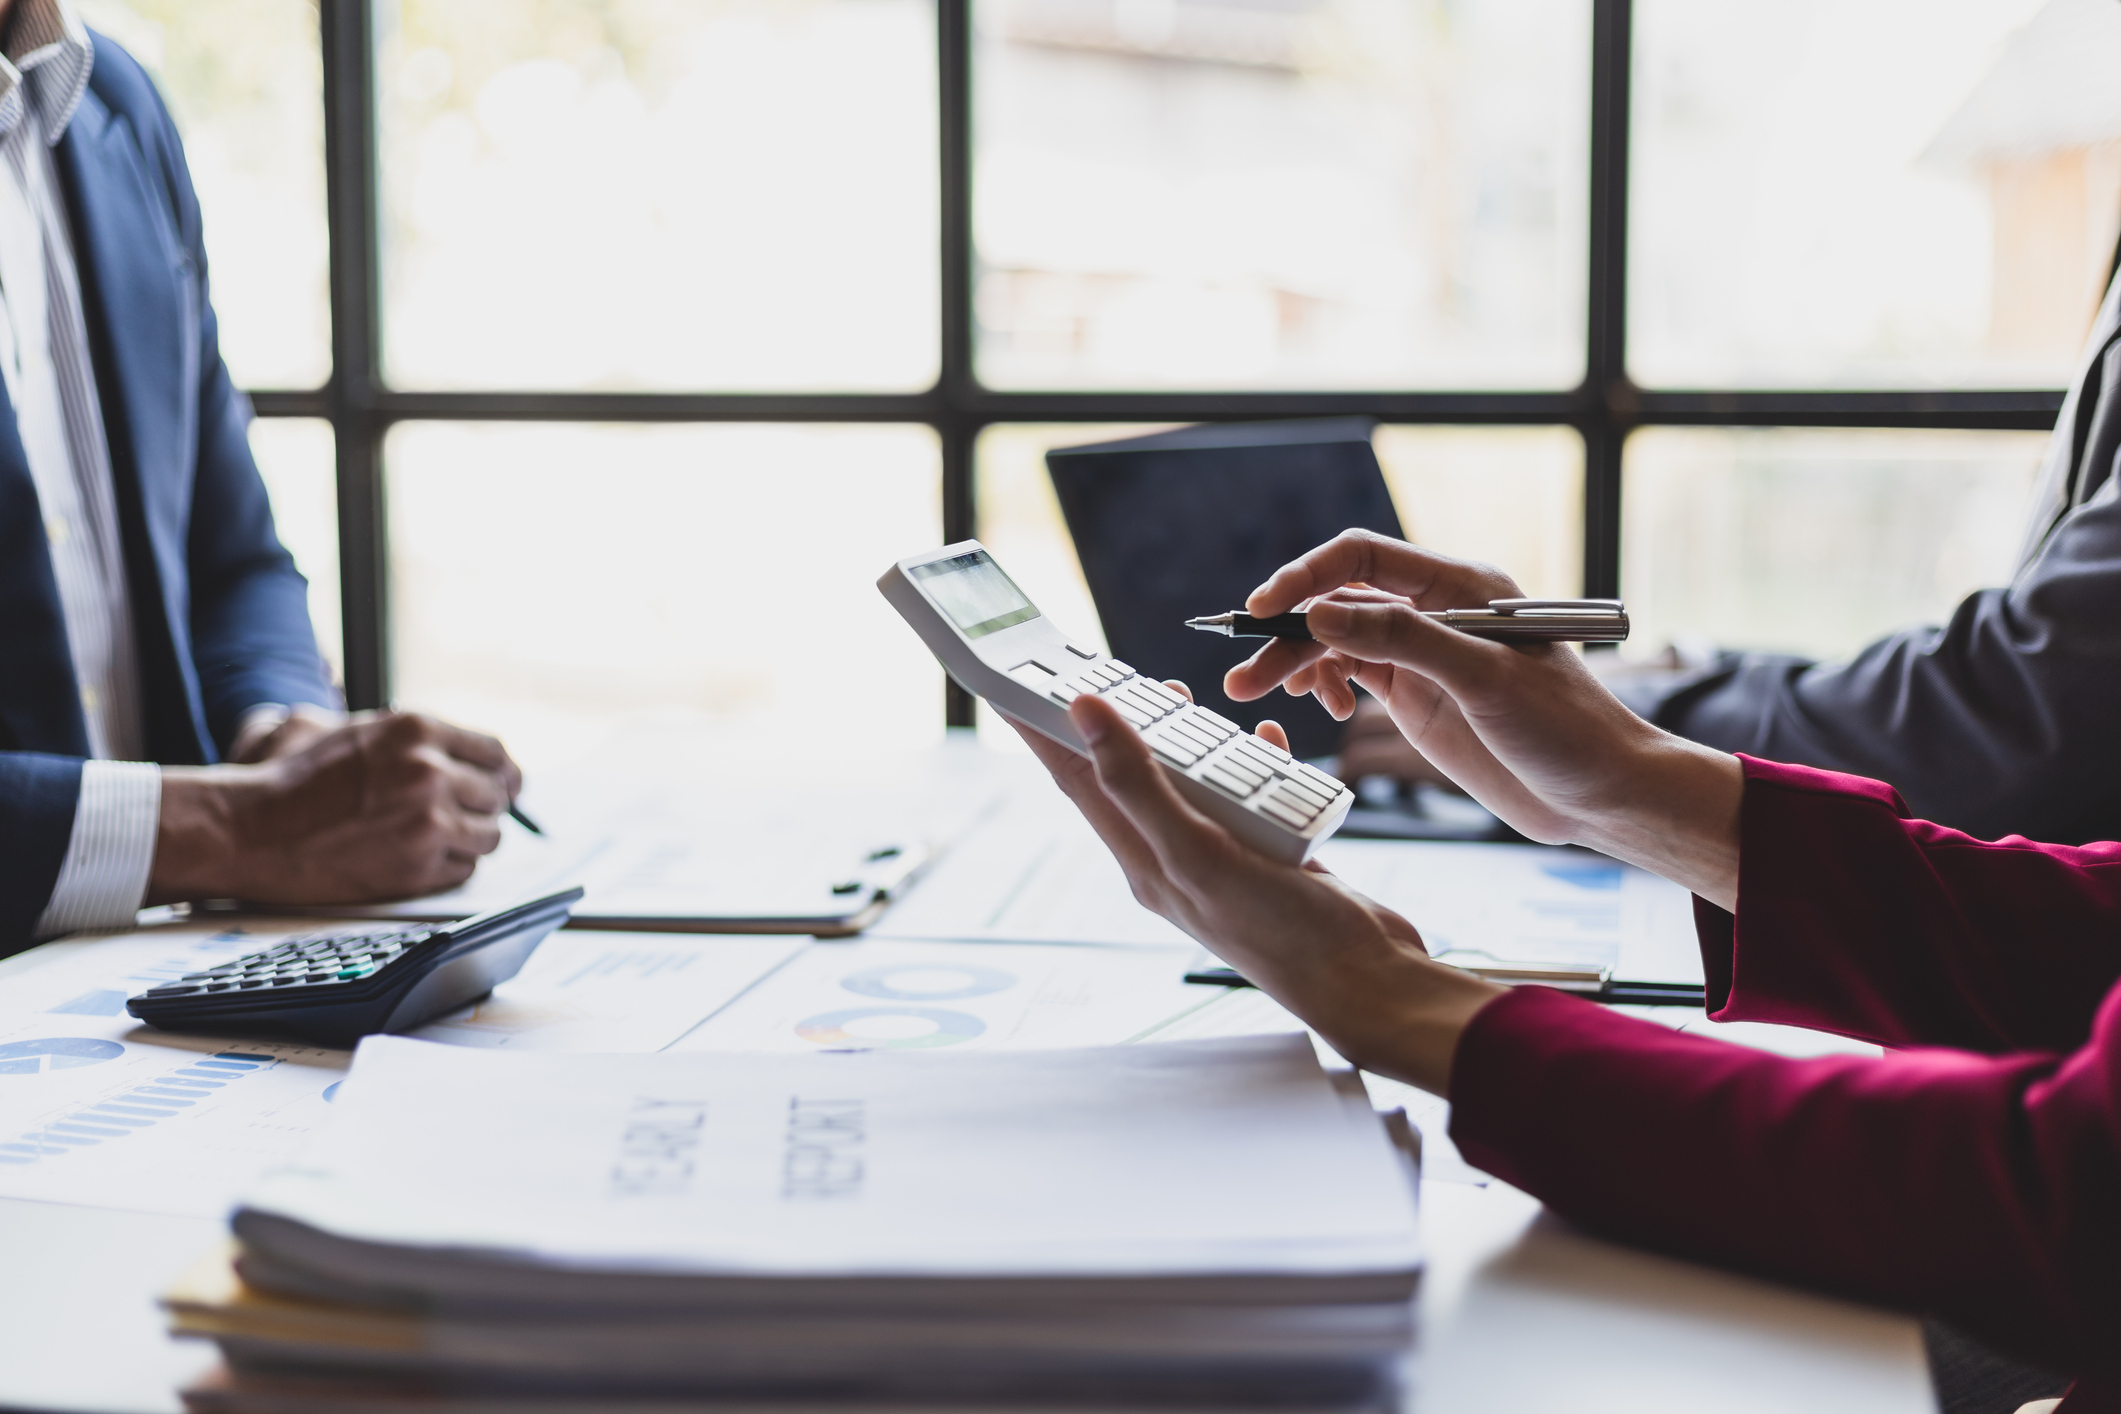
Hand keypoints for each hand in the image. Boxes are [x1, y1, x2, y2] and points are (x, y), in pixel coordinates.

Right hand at [150, 711, 523, 905]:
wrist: (249, 829)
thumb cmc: (294, 780)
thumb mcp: (357, 731)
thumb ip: (416, 739)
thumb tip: (473, 754)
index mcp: (418, 729)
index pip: (494, 752)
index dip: (500, 773)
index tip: (502, 785)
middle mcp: (430, 771)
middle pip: (497, 795)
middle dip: (482, 807)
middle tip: (460, 816)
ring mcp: (429, 821)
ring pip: (489, 836)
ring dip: (468, 840)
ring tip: (433, 839)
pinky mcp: (419, 866)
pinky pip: (464, 870)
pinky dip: (448, 867)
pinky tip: (416, 859)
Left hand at [1006, 685, 1503, 1093]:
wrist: (1365, 982)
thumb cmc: (1281, 933)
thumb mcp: (1199, 852)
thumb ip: (1139, 783)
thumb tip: (1084, 714)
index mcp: (1144, 858)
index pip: (1076, 779)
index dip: (1041, 730)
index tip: (1011, 683)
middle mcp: (1176, 856)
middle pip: (1129, 774)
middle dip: (1113, 722)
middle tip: (1103, 670)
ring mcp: (1223, 856)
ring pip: (1191, 780)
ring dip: (1186, 737)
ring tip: (1179, 694)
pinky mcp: (1269, 854)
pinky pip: (1251, 794)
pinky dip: (1255, 762)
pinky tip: (1267, 742)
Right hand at [1225, 530, 1742, 907]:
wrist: (1600, 793)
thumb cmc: (1564, 730)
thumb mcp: (1483, 680)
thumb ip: (1402, 640)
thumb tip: (1321, 613)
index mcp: (1461, 585)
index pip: (1364, 556)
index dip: (1307, 576)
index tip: (1264, 611)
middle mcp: (1438, 610)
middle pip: (1340, 599)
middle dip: (1288, 631)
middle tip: (1244, 671)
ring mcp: (1425, 654)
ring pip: (1339, 639)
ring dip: (1296, 661)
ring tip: (1257, 692)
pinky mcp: (1419, 694)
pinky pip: (1353, 671)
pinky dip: (1326, 683)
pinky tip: (1322, 708)